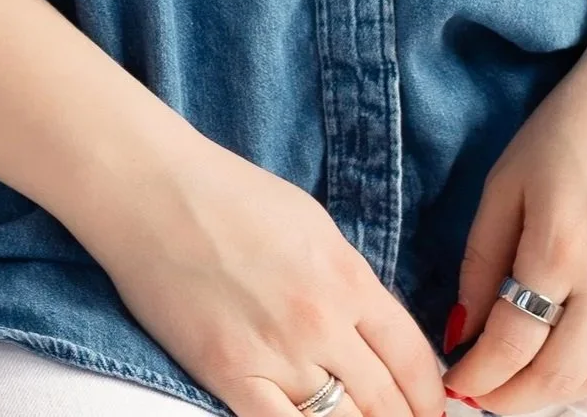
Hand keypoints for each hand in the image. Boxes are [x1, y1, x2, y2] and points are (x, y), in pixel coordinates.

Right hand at [69, 123, 449, 416]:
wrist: (153, 191)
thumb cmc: (229, 195)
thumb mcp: (312, 224)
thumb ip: (349, 281)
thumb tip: (376, 333)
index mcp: (347, 277)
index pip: (413, 359)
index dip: (431, 398)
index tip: (433, 412)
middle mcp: (321, 321)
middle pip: (385, 402)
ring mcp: (275, 354)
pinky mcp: (229, 376)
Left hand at [440, 20, 586, 411]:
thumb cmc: (572, 120)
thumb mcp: (507, 178)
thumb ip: (482, 258)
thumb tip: (462, 326)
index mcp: (558, 249)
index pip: (510, 345)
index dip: (477, 374)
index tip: (453, 381)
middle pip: (556, 379)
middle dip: (510, 399)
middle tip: (478, 398)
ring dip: (554, 395)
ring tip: (517, 388)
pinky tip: (566, 364)